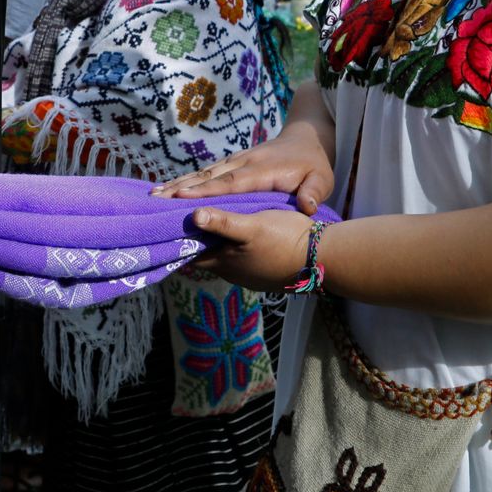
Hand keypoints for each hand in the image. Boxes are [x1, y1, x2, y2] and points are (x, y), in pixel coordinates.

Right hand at [152, 123, 333, 215]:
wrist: (307, 138)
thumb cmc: (314, 164)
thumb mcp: (322, 179)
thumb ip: (313, 193)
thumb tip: (306, 207)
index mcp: (262, 170)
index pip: (231, 182)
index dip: (207, 190)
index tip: (182, 197)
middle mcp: (242, 163)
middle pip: (208, 177)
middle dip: (182, 188)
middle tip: (156, 198)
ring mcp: (235, 162)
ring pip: (202, 174)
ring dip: (178, 184)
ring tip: (153, 195)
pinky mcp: (231, 165)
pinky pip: (205, 174)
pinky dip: (186, 182)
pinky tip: (168, 190)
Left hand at [188, 208, 314, 291]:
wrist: (323, 258)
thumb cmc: (285, 239)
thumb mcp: (252, 226)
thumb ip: (223, 222)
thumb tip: (193, 215)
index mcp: (224, 262)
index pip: (189, 253)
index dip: (179, 238)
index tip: (169, 222)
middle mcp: (232, 273)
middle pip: (204, 256)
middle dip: (195, 240)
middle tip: (185, 218)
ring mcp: (249, 276)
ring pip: (222, 258)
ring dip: (214, 244)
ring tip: (207, 222)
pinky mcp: (263, 273)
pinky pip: (239, 260)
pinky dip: (231, 247)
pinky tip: (237, 235)